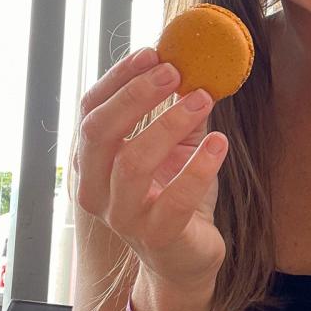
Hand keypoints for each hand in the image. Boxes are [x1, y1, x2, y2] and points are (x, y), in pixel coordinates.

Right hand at [74, 47, 228, 310]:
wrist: (186, 258)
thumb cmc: (174, 194)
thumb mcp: (173, 146)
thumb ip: (175, 110)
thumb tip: (194, 62)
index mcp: (93, 162)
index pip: (90, 111)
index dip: (118, 79)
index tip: (152, 52)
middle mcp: (96, 189)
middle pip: (99, 132)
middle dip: (135, 95)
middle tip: (174, 71)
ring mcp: (123, 217)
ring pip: (132, 163)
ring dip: (168, 124)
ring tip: (202, 99)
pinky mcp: (157, 237)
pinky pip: (174, 198)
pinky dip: (199, 167)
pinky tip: (220, 143)